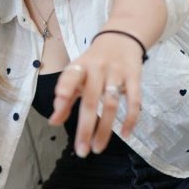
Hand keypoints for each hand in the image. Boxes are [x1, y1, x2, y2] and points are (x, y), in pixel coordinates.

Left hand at [48, 33, 143, 157]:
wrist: (121, 37)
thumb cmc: (93, 62)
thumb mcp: (77, 74)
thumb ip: (66, 98)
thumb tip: (53, 122)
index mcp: (80, 67)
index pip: (70, 78)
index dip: (64, 91)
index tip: (58, 111)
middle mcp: (97, 69)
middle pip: (91, 101)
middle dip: (86, 128)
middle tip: (81, 151)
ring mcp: (117, 73)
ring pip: (111, 104)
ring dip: (105, 129)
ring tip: (97, 148)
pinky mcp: (134, 76)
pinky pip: (134, 100)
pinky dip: (131, 118)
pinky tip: (126, 134)